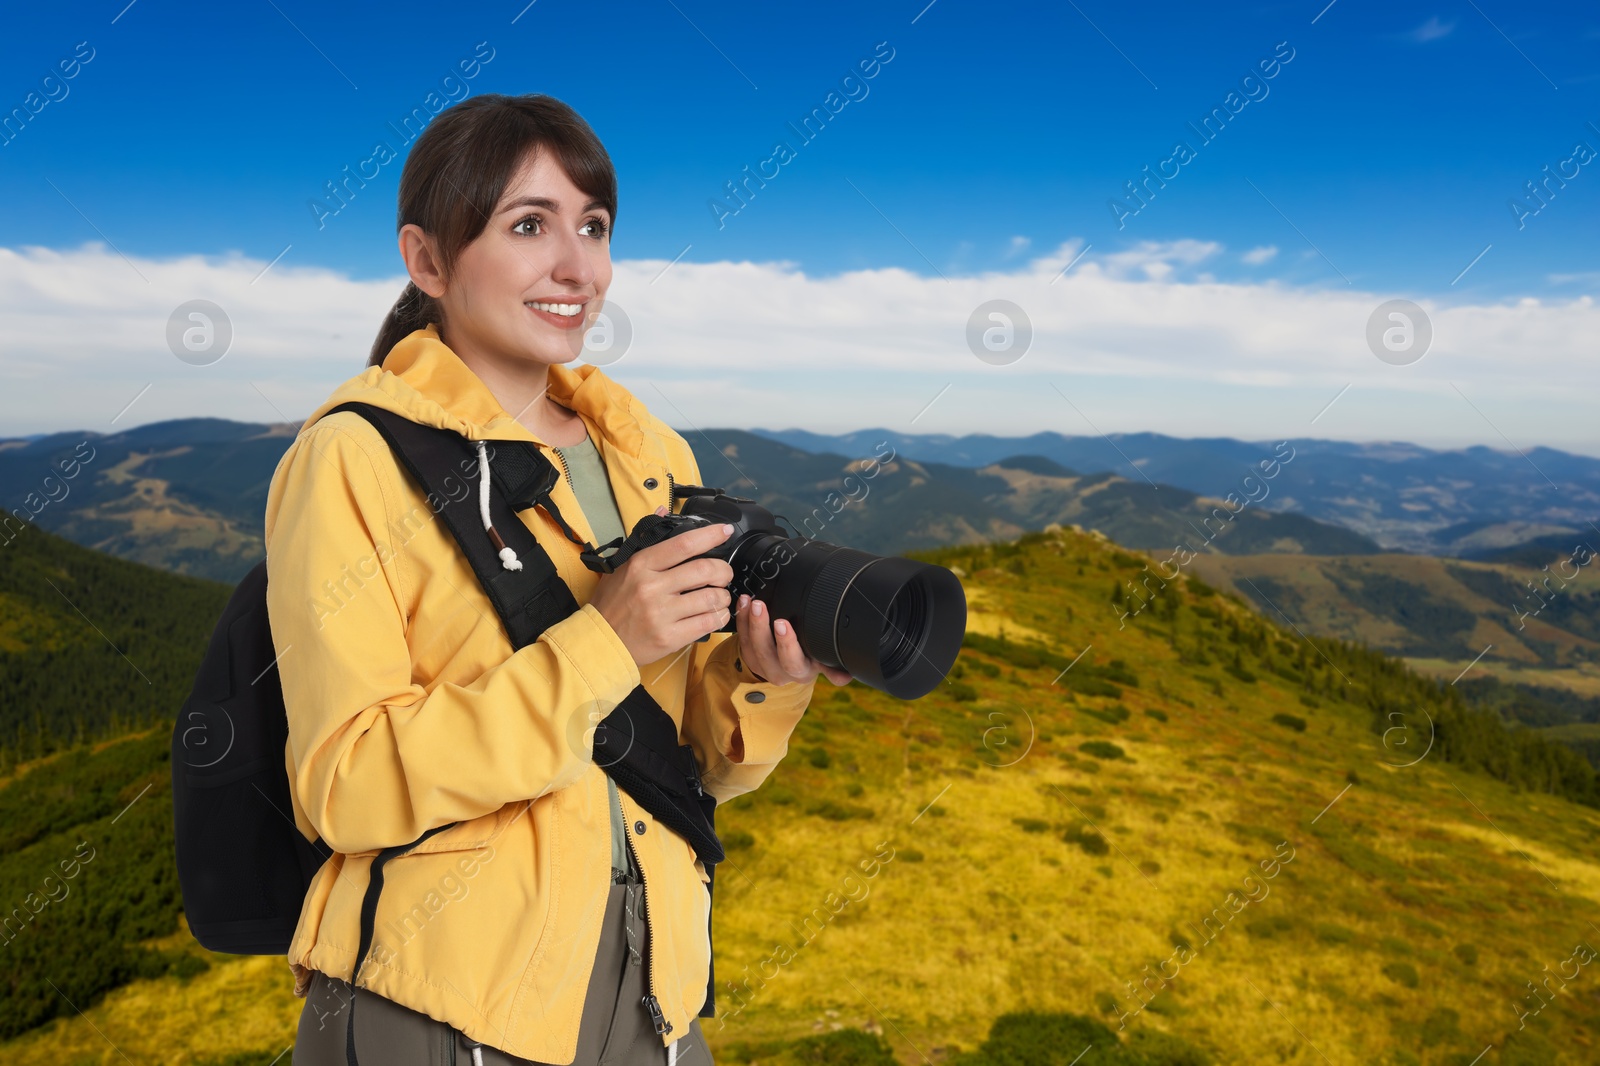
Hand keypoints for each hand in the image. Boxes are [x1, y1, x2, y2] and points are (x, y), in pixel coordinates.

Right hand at [588, 507, 735, 666]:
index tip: (726, 531)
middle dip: (723, 570)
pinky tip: (716, 613)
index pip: (683, 544)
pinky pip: (708, 623)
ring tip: (719, 596)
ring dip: (723, 596)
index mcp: (641, 565)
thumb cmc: (612, 603)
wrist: (600, 641)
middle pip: (704, 570)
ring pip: (711, 598)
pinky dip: (719, 616)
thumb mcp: (622, 566)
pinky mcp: (670, 637)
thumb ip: (646, 539)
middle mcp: (652, 587)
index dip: (710, 536)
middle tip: (724, 574)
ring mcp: (661, 613)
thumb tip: (663, 509)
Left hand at [734, 591, 852, 686]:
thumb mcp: (823, 662)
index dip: (786, 644)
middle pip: (765, 652)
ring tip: (750, 601)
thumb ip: (833, 666)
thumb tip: (847, 675)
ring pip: (749, 644)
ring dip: (748, 620)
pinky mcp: (748, 654)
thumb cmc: (810, 657)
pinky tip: (743, 603)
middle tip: (760, 606)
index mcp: (799, 671)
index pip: (792, 661)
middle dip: (760, 627)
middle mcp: (778, 670)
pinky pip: (740, 637)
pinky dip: (740, 619)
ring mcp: (760, 663)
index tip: (782, 624)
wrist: (789, 666)